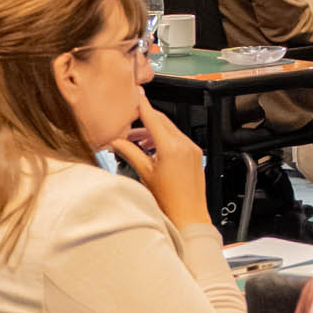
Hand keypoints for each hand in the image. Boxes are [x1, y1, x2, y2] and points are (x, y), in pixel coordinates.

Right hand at [117, 103, 208, 228]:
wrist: (189, 217)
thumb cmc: (169, 201)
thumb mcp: (145, 174)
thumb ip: (130, 153)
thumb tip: (116, 142)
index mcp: (171, 147)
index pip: (154, 118)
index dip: (143, 106)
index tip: (136, 95)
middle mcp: (185, 144)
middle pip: (163, 122)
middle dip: (146, 120)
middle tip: (129, 123)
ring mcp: (193, 149)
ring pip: (171, 130)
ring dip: (154, 131)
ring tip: (138, 140)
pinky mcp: (196, 156)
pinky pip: (179, 140)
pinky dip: (165, 140)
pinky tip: (153, 149)